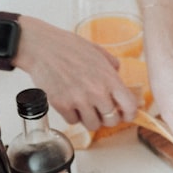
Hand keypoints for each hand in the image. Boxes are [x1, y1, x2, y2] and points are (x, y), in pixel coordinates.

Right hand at [14, 16, 137, 129]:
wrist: (42, 47)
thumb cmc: (69, 47)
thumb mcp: (99, 52)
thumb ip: (112, 67)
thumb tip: (118, 79)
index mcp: (110, 79)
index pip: (130, 106)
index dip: (130, 114)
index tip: (126, 114)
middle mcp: (97, 92)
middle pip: (112, 121)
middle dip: (108, 117)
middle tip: (102, 111)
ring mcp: (78, 100)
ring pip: (93, 125)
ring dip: (90, 119)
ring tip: (85, 107)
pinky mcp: (61, 105)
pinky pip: (73, 122)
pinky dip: (72, 116)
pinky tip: (70, 104)